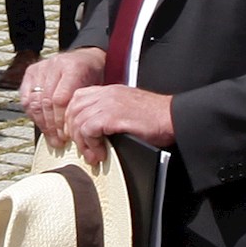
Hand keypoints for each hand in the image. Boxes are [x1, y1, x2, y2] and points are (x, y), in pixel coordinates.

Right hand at [18, 46, 108, 142]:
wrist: (84, 59)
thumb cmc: (91, 77)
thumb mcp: (95, 90)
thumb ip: (83, 107)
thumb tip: (76, 134)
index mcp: (73, 68)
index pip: (60, 99)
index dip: (60, 121)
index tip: (66, 136)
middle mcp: (54, 65)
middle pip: (45, 101)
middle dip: (51, 125)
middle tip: (58, 141)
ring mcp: (41, 67)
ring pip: (34, 101)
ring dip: (41, 123)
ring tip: (50, 137)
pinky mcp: (31, 72)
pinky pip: (26, 97)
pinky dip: (32, 114)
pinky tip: (41, 124)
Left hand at [57, 79, 176, 165]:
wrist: (172, 117)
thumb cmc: (156, 118)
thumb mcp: (127, 109)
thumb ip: (110, 113)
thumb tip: (95, 132)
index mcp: (109, 91)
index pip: (78, 98)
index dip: (73, 117)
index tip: (77, 134)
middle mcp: (106, 94)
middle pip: (74, 109)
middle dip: (73, 131)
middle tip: (83, 148)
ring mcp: (108, 103)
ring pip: (78, 120)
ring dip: (83, 142)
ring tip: (93, 155)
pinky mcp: (112, 116)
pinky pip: (88, 129)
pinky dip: (91, 144)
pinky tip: (100, 153)